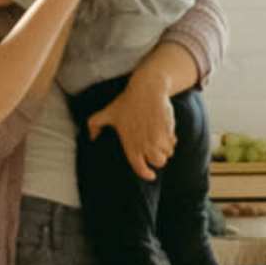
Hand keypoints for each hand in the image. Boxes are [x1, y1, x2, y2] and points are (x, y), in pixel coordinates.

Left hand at [104, 53, 178, 173]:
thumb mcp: (108, 112)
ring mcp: (158, 138)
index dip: (146, 174)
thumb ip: (95, 124)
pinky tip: (166, 134)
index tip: (150, 175)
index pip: (140, 167)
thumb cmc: (127, 101)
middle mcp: (145, 144)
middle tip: (156, 153)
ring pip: (167, 154)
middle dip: (158, 160)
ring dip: (165, 149)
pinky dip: (171, 140)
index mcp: (131, 144)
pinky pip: (173, 142)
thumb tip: (92, 137)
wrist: (147, 89)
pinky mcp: (168, 131)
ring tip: (161, 141)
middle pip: (159, 163)